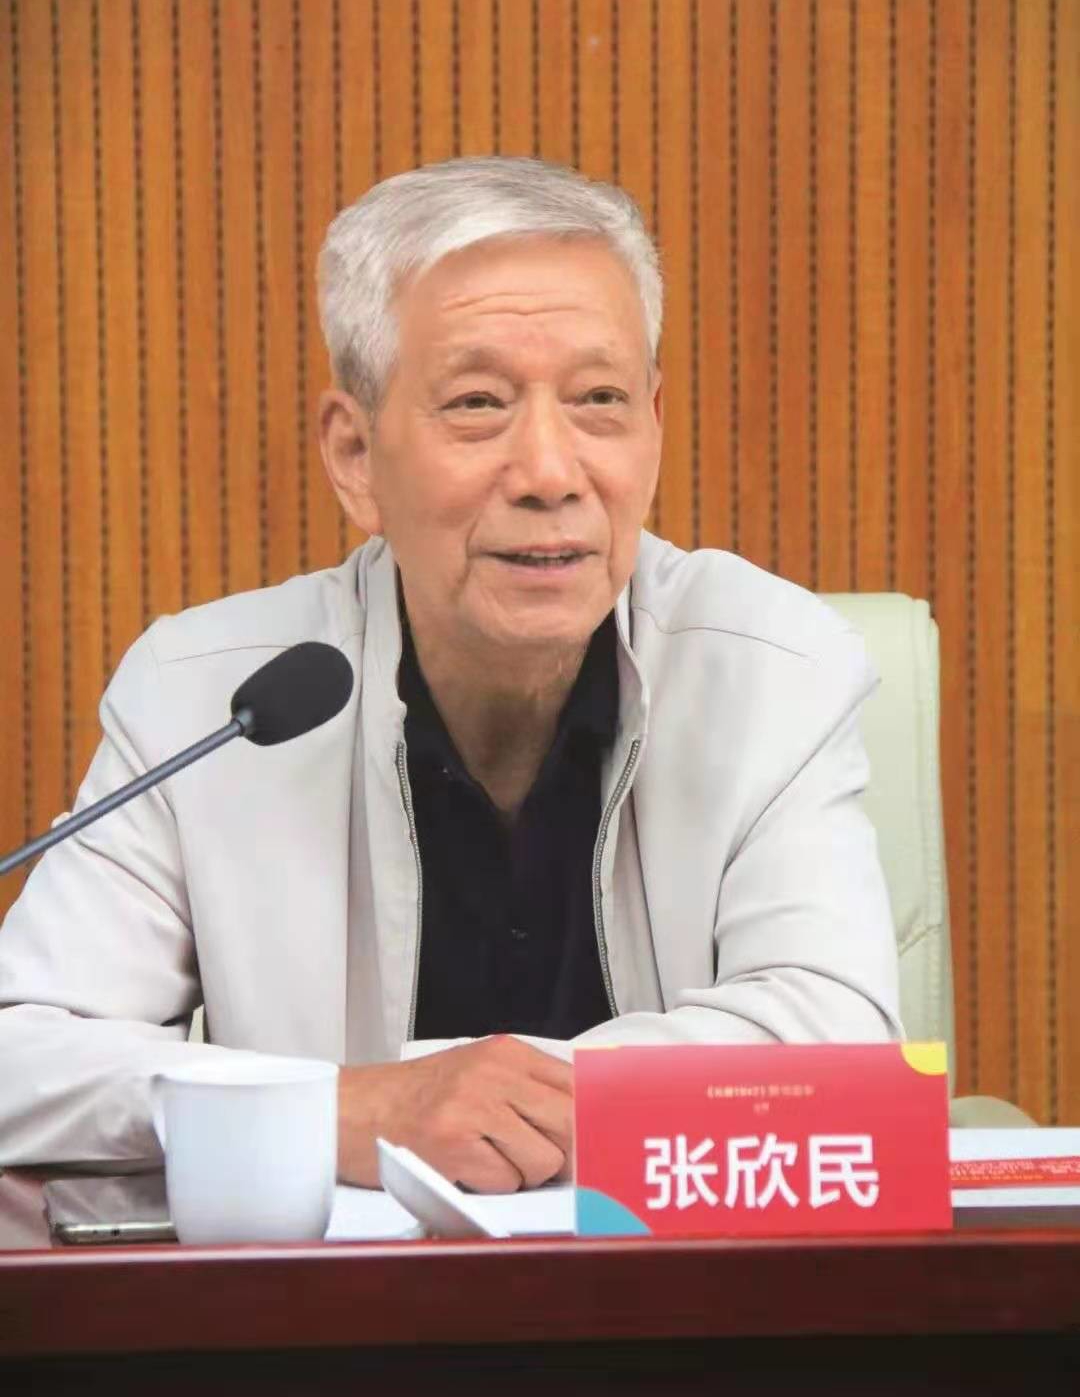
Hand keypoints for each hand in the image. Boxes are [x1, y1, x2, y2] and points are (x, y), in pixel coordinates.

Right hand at [336, 1035, 572, 1192]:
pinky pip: (506, 1182)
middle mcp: (494, 1073)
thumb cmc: (416, 1096)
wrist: (353, 1109)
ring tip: (490, 1158)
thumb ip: (528, 1088)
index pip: (579, 1085)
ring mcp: (474, 1106)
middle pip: (571, 1123)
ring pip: (543, 1160)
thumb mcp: (477, 1071)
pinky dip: (491, 1186)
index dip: (594, 1121)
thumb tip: (588, 1123)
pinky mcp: (454, 1144)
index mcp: (507, 1052)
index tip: (600, 1142)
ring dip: (523, 1173)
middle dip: (567, 1154)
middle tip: (550, 1164)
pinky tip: (465, 1167)